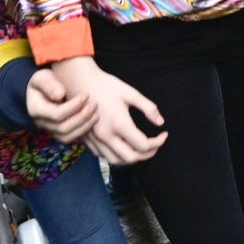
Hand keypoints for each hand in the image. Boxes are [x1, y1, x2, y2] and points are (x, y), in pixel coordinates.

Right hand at [26, 68, 94, 141]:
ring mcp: (50, 130)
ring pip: (67, 137)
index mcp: (36, 109)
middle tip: (94, 104)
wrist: (44, 89)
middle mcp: (41, 123)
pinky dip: (83, 130)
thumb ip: (49, 84)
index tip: (86, 95)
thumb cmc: (44, 81)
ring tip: (96, 113)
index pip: (55, 114)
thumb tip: (59, 95)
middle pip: (62, 128)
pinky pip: (71, 138)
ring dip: (84, 126)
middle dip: (81, 117)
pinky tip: (93, 119)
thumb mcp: (42, 78)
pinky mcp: (59, 132)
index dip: (73, 107)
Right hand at [50, 56, 167, 164]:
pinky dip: (117, 155)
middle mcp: (105, 135)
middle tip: (156, 144)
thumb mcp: (131, 93)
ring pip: (115, 160)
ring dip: (132, 157)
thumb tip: (160, 122)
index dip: (158, 143)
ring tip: (142, 148)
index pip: (143, 145)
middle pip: (130, 158)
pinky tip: (124, 145)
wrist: (79, 82)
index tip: (164, 134)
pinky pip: (103, 156)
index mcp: (119, 123)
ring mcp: (94, 139)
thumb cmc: (107, 85)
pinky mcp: (86, 140)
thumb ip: (148, 108)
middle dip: (147, 154)